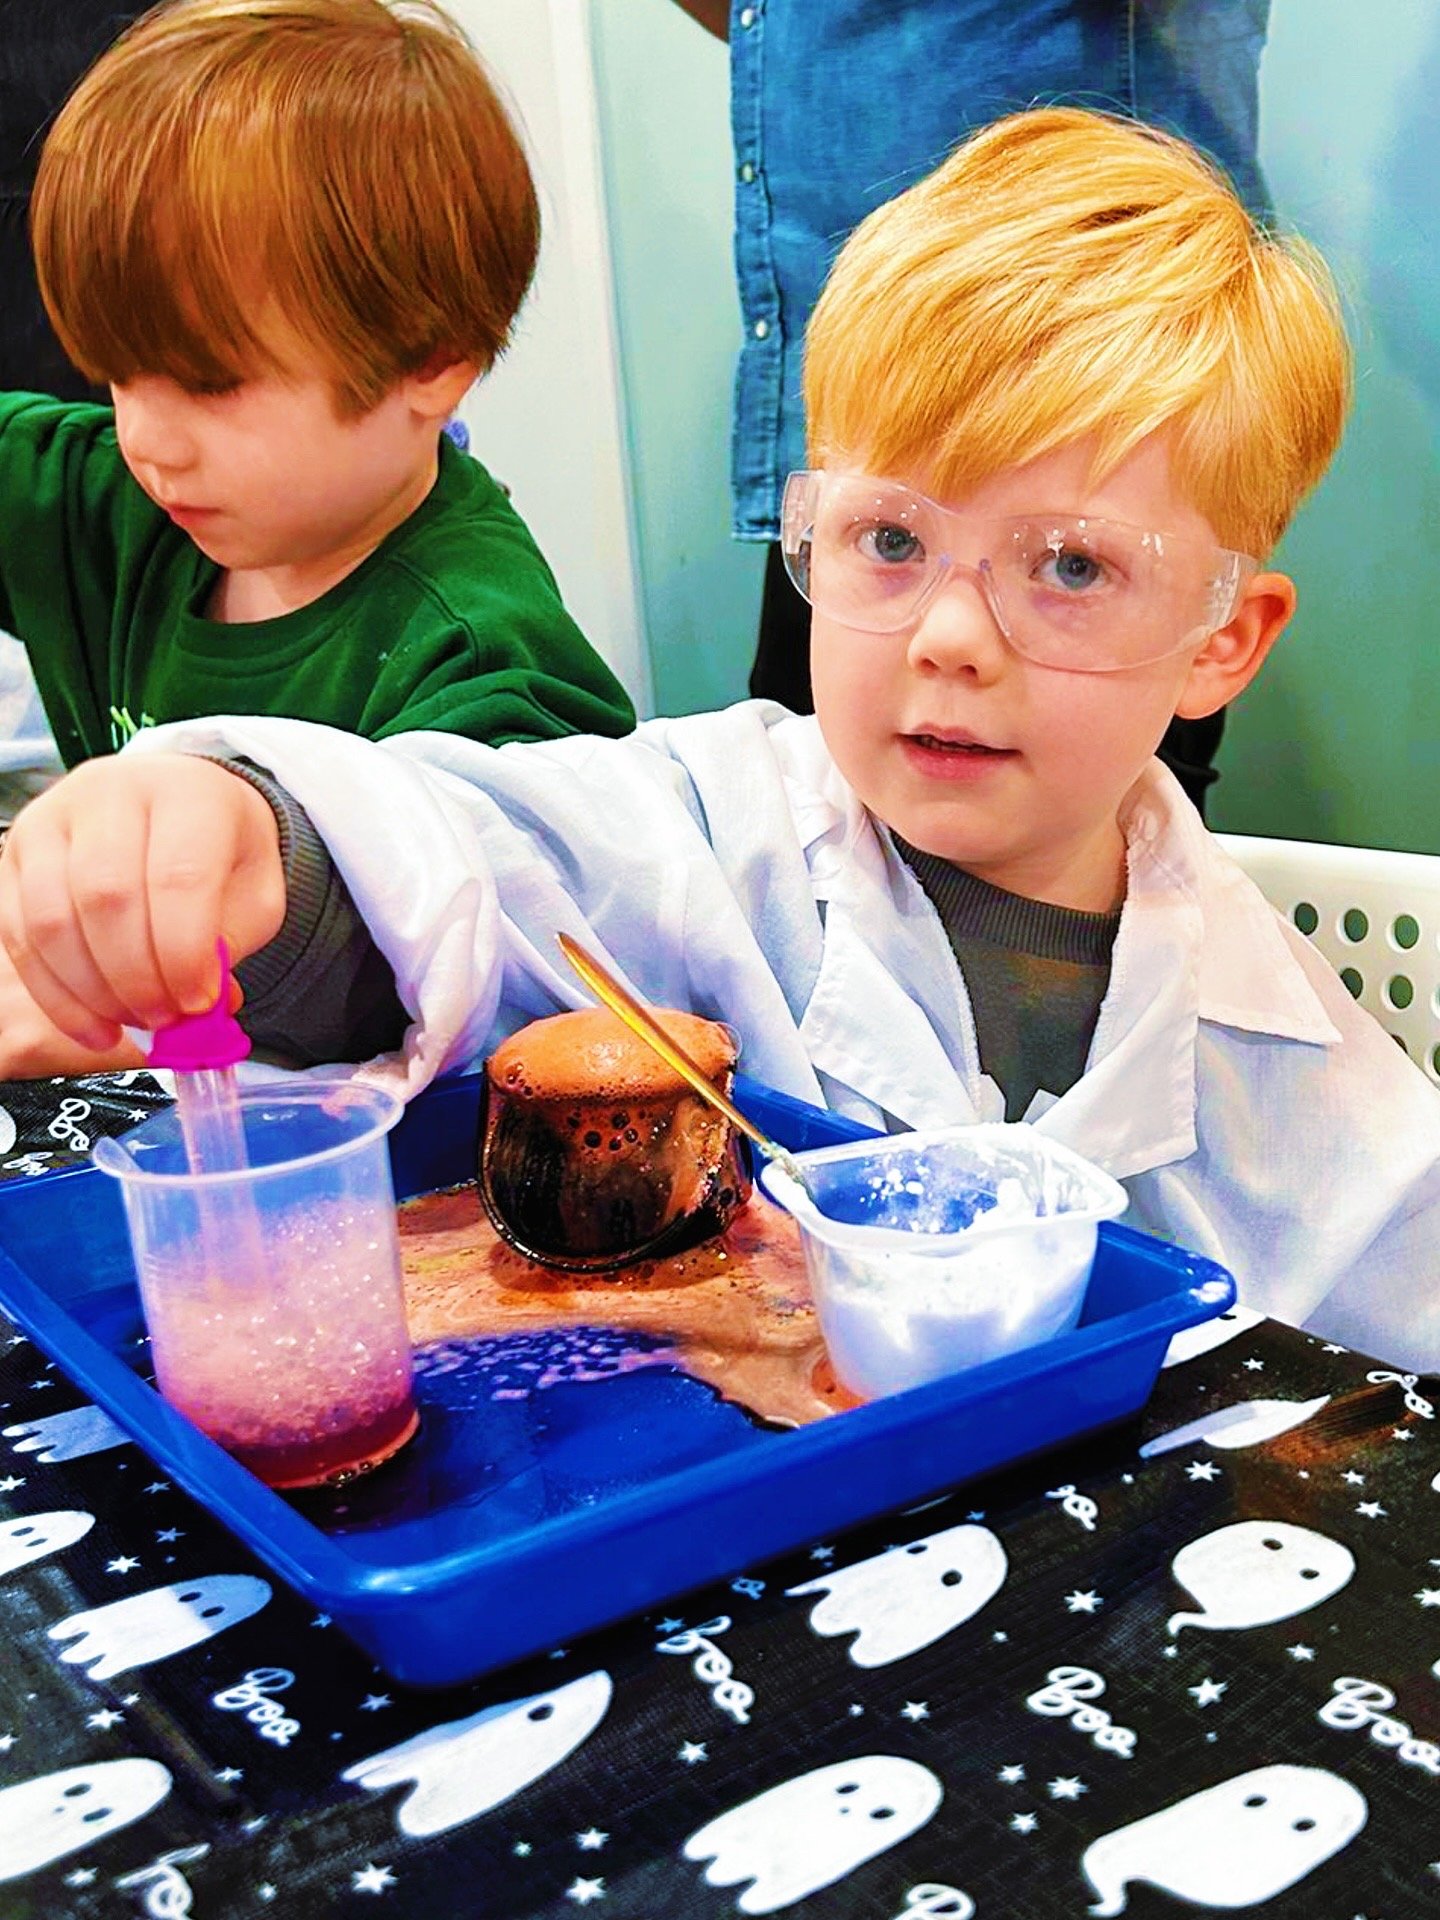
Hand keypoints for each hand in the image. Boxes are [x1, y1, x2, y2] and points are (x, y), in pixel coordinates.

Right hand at [0, 753, 285, 1051]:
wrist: (177, 807)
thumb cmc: (221, 853)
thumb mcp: (255, 893)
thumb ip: (229, 947)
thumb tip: (199, 1008)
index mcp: (187, 792)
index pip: (177, 877)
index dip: (184, 953)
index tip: (198, 1003)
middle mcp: (110, 791)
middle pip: (106, 898)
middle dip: (135, 978)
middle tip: (163, 1019)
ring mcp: (51, 817)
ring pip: (51, 920)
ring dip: (92, 992)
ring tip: (133, 1022)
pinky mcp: (14, 850)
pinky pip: (18, 933)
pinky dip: (55, 994)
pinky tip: (94, 1026)